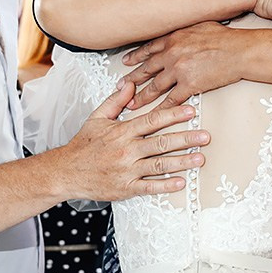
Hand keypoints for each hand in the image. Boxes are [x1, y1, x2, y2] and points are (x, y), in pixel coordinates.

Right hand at [53, 81, 209, 200]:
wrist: (65, 172)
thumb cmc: (84, 145)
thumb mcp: (97, 118)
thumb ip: (115, 101)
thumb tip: (130, 84)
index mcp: (122, 131)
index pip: (152, 120)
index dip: (173, 115)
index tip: (191, 111)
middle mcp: (126, 150)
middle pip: (161, 143)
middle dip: (186, 139)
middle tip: (206, 136)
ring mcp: (127, 170)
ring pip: (159, 165)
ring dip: (182, 162)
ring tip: (200, 159)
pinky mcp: (125, 188)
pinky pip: (149, 188)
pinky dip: (166, 186)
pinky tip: (181, 183)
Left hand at [121, 22, 242, 109]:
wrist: (239, 51)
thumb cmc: (225, 37)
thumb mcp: (199, 25)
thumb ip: (185, 30)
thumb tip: (182, 32)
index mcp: (173, 38)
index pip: (149, 48)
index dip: (136, 56)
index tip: (127, 62)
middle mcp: (171, 54)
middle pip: (146, 68)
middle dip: (132, 79)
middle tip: (120, 86)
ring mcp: (178, 70)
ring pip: (155, 86)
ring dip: (142, 97)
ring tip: (132, 104)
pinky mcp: (189, 85)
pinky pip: (171, 100)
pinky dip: (161, 109)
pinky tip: (154, 115)